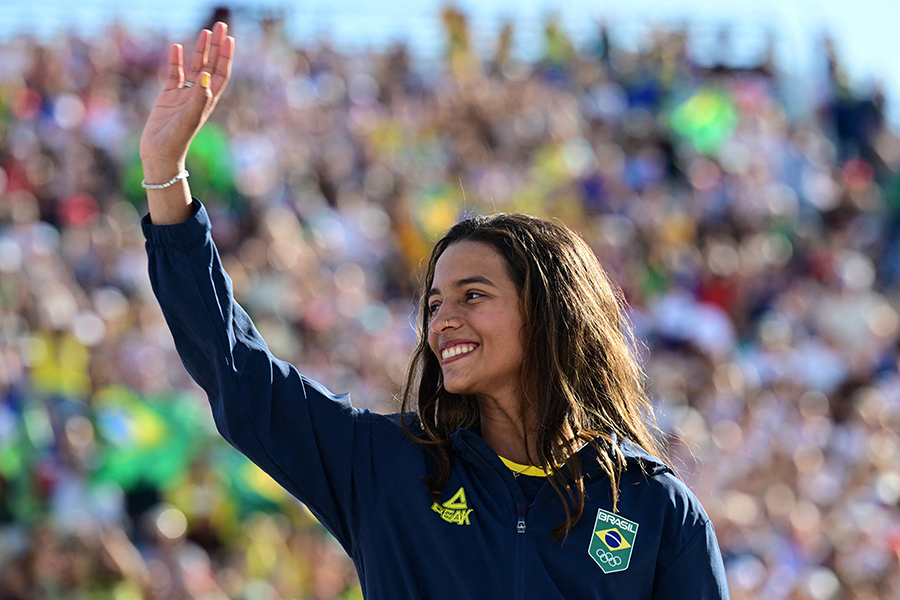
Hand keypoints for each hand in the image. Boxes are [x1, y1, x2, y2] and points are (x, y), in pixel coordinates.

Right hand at [139, 22, 233, 171]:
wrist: (159, 154)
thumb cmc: (177, 140)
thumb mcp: (190, 119)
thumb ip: (199, 98)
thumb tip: (207, 75)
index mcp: (208, 101)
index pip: (220, 73)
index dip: (226, 56)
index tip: (229, 38)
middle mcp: (199, 95)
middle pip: (210, 65)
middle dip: (216, 46)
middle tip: (220, 25)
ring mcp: (183, 95)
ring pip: (194, 67)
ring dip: (199, 50)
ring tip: (204, 31)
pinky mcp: (168, 97)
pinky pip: (174, 74)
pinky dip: (175, 61)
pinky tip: (176, 48)